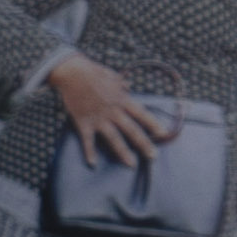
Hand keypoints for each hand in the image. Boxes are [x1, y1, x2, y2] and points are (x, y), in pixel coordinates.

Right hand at [42, 56, 171, 164]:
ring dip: (123, 152)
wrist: (71, 72)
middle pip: (131, 130)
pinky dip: (89, 152)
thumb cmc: (92, 71)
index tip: (164, 134)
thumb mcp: (112, 76)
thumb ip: (122, 84)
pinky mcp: (83, 122)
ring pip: (113, 138)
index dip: (153, 124)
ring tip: (131, 164)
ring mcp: (98, 118)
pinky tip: (92, 164)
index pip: (142, 114)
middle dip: (143, 144)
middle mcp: (112, 111)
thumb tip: (128, 88)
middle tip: (153, 156)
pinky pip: (87, 140)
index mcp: (121, 99)